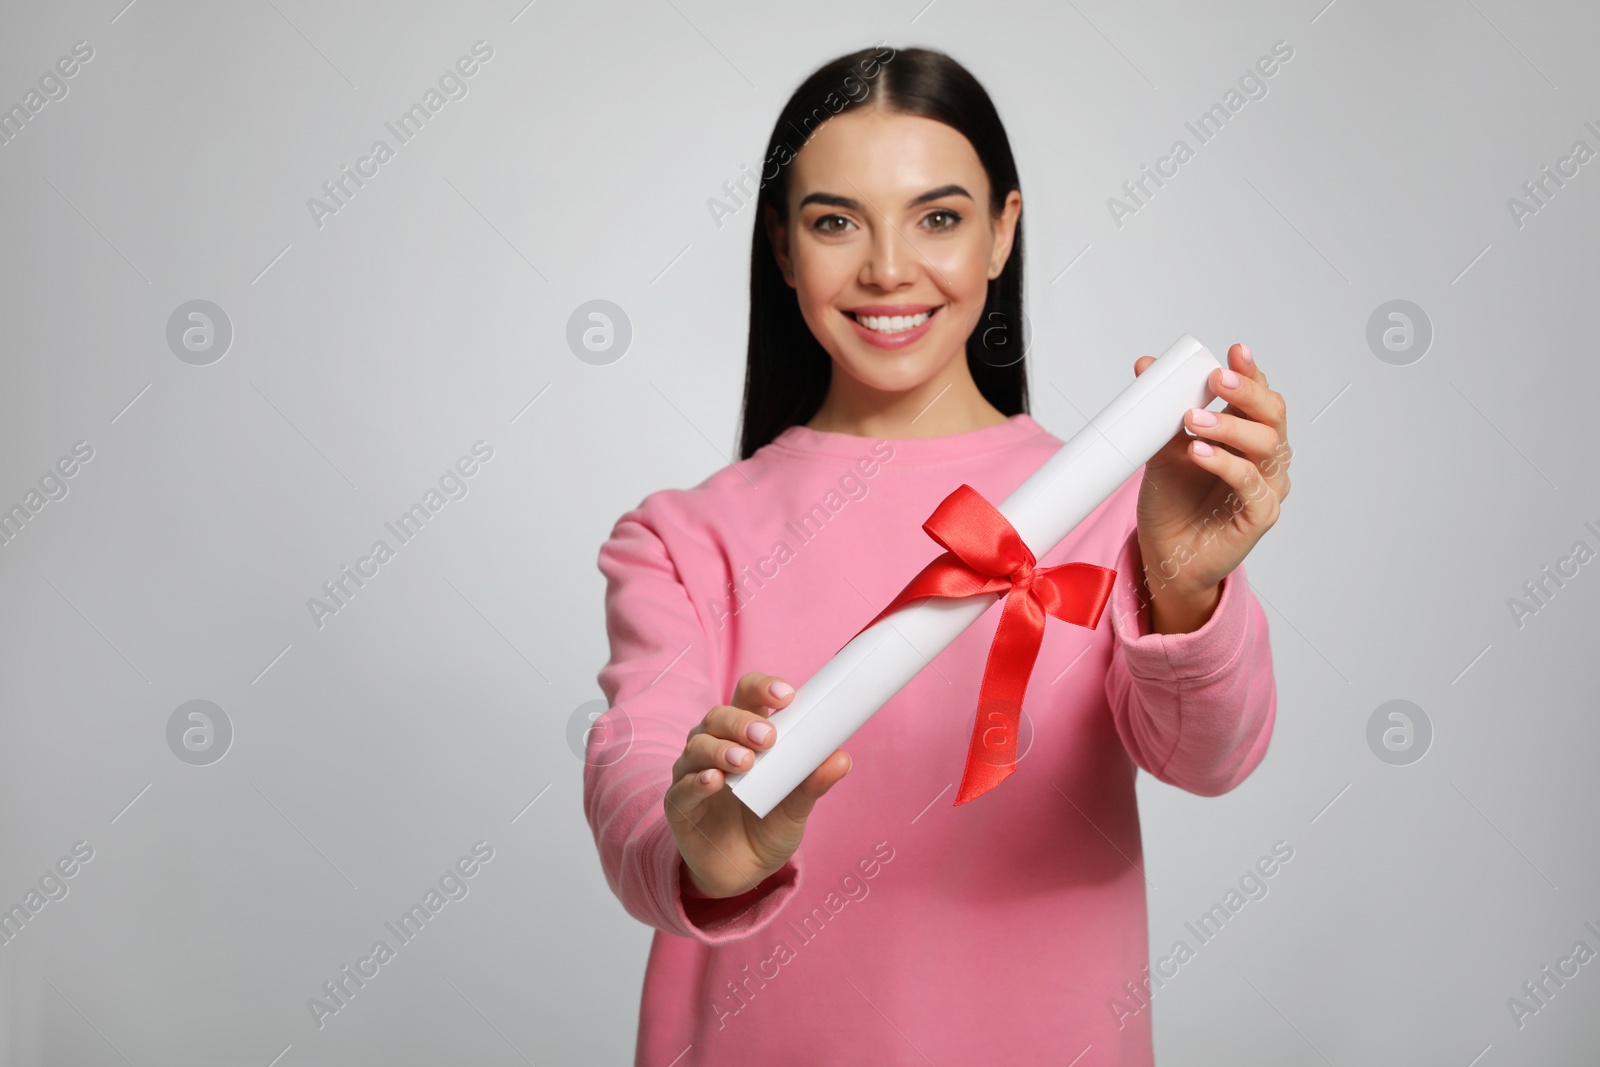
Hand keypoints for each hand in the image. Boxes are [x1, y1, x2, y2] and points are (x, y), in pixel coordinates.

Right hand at [664, 671, 851, 898]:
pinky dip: (698, 781)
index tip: (787, 696)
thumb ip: (813, 782)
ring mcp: (692, 773)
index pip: (747, 696)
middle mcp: (714, 746)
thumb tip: (841, 758)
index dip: (762, 687)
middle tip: (767, 738)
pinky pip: (683, 786)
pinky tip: (715, 781)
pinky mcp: (679, 804)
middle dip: (742, 723)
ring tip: (745, 763)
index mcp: (743, 734)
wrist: (744, 873)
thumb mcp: (796, 805)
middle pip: (718, 716)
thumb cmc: (768, 826)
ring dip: (721, 749)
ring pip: (697, 746)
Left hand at [1130, 342, 1290, 632]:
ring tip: (1193, 419)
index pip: (1258, 396)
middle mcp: (1264, 458)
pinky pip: (1252, 486)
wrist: (1165, 553)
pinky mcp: (1260, 516)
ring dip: (1229, 427)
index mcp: (1246, 435)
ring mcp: (1267, 487)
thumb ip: (1159, 411)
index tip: (1234, 352)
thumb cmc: (1172, 501)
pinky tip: (1199, 452)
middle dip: (1246, 393)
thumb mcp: (1161, 449)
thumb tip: (1144, 364)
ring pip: (1265, 447)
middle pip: (1272, 415)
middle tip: (1216, 380)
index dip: (1251, 373)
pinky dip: (1226, 465)